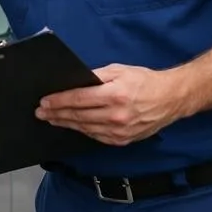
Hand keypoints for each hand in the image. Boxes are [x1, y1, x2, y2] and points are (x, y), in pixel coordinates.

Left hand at [35, 64, 189, 147]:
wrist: (171, 98)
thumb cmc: (145, 81)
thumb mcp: (119, 71)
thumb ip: (96, 77)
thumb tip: (74, 82)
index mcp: (115, 95)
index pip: (78, 100)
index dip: (58, 101)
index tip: (44, 102)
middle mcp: (116, 115)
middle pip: (78, 116)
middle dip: (56, 114)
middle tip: (41, 112)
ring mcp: (119, 131)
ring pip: (84, 128)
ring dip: (66, 123)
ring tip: (52, 119)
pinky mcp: (122, 140)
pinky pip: (96, 136)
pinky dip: (82, 130)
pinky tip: (72, 125)